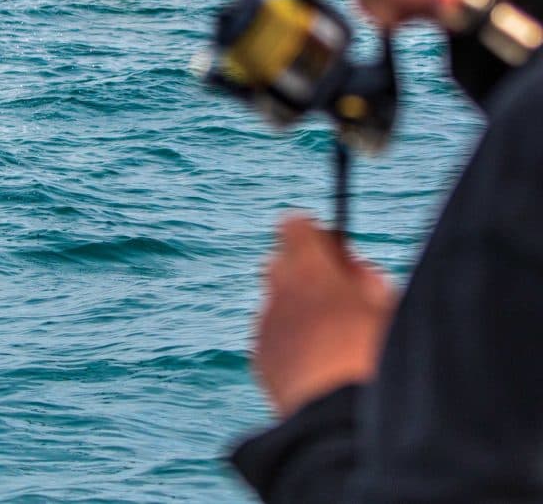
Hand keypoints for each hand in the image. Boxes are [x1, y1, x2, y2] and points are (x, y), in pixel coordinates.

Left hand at [255, 215, 396, 416]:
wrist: (339, 419)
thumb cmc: (373, 359)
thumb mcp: (387, 308)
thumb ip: (365, 278)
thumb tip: (351, 266)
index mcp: (310, 270)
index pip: (296, 226)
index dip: (317, 236)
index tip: (337, 251)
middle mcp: (279, 291)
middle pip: (280, 261)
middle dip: (305, 272)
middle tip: (339, 294)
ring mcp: (265, 324)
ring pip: (277, 301)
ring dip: (298, 309)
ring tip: (333, 338)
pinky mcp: (259, 356)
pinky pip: (272, 335)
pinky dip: (289, 340)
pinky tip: (317, 364)